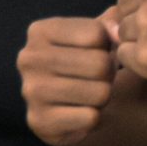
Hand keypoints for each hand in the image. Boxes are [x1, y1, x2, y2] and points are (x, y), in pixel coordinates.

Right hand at [19, 14, 121, 145]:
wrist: (62, 107)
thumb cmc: (83, 63)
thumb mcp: (95, 37)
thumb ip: (112, 24)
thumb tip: (117, 29)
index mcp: (39, 31)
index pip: (97, 34)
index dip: (108, 47)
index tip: (97, 54)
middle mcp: (29, 58)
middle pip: (99, 64)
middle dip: (108, 74)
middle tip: (98, 79)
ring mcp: (30, 91)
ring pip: (99, 92)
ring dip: (103, 97)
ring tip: (90, 94)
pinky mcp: (39, 121)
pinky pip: (90, 118)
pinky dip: (94, 118)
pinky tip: (80, 113)